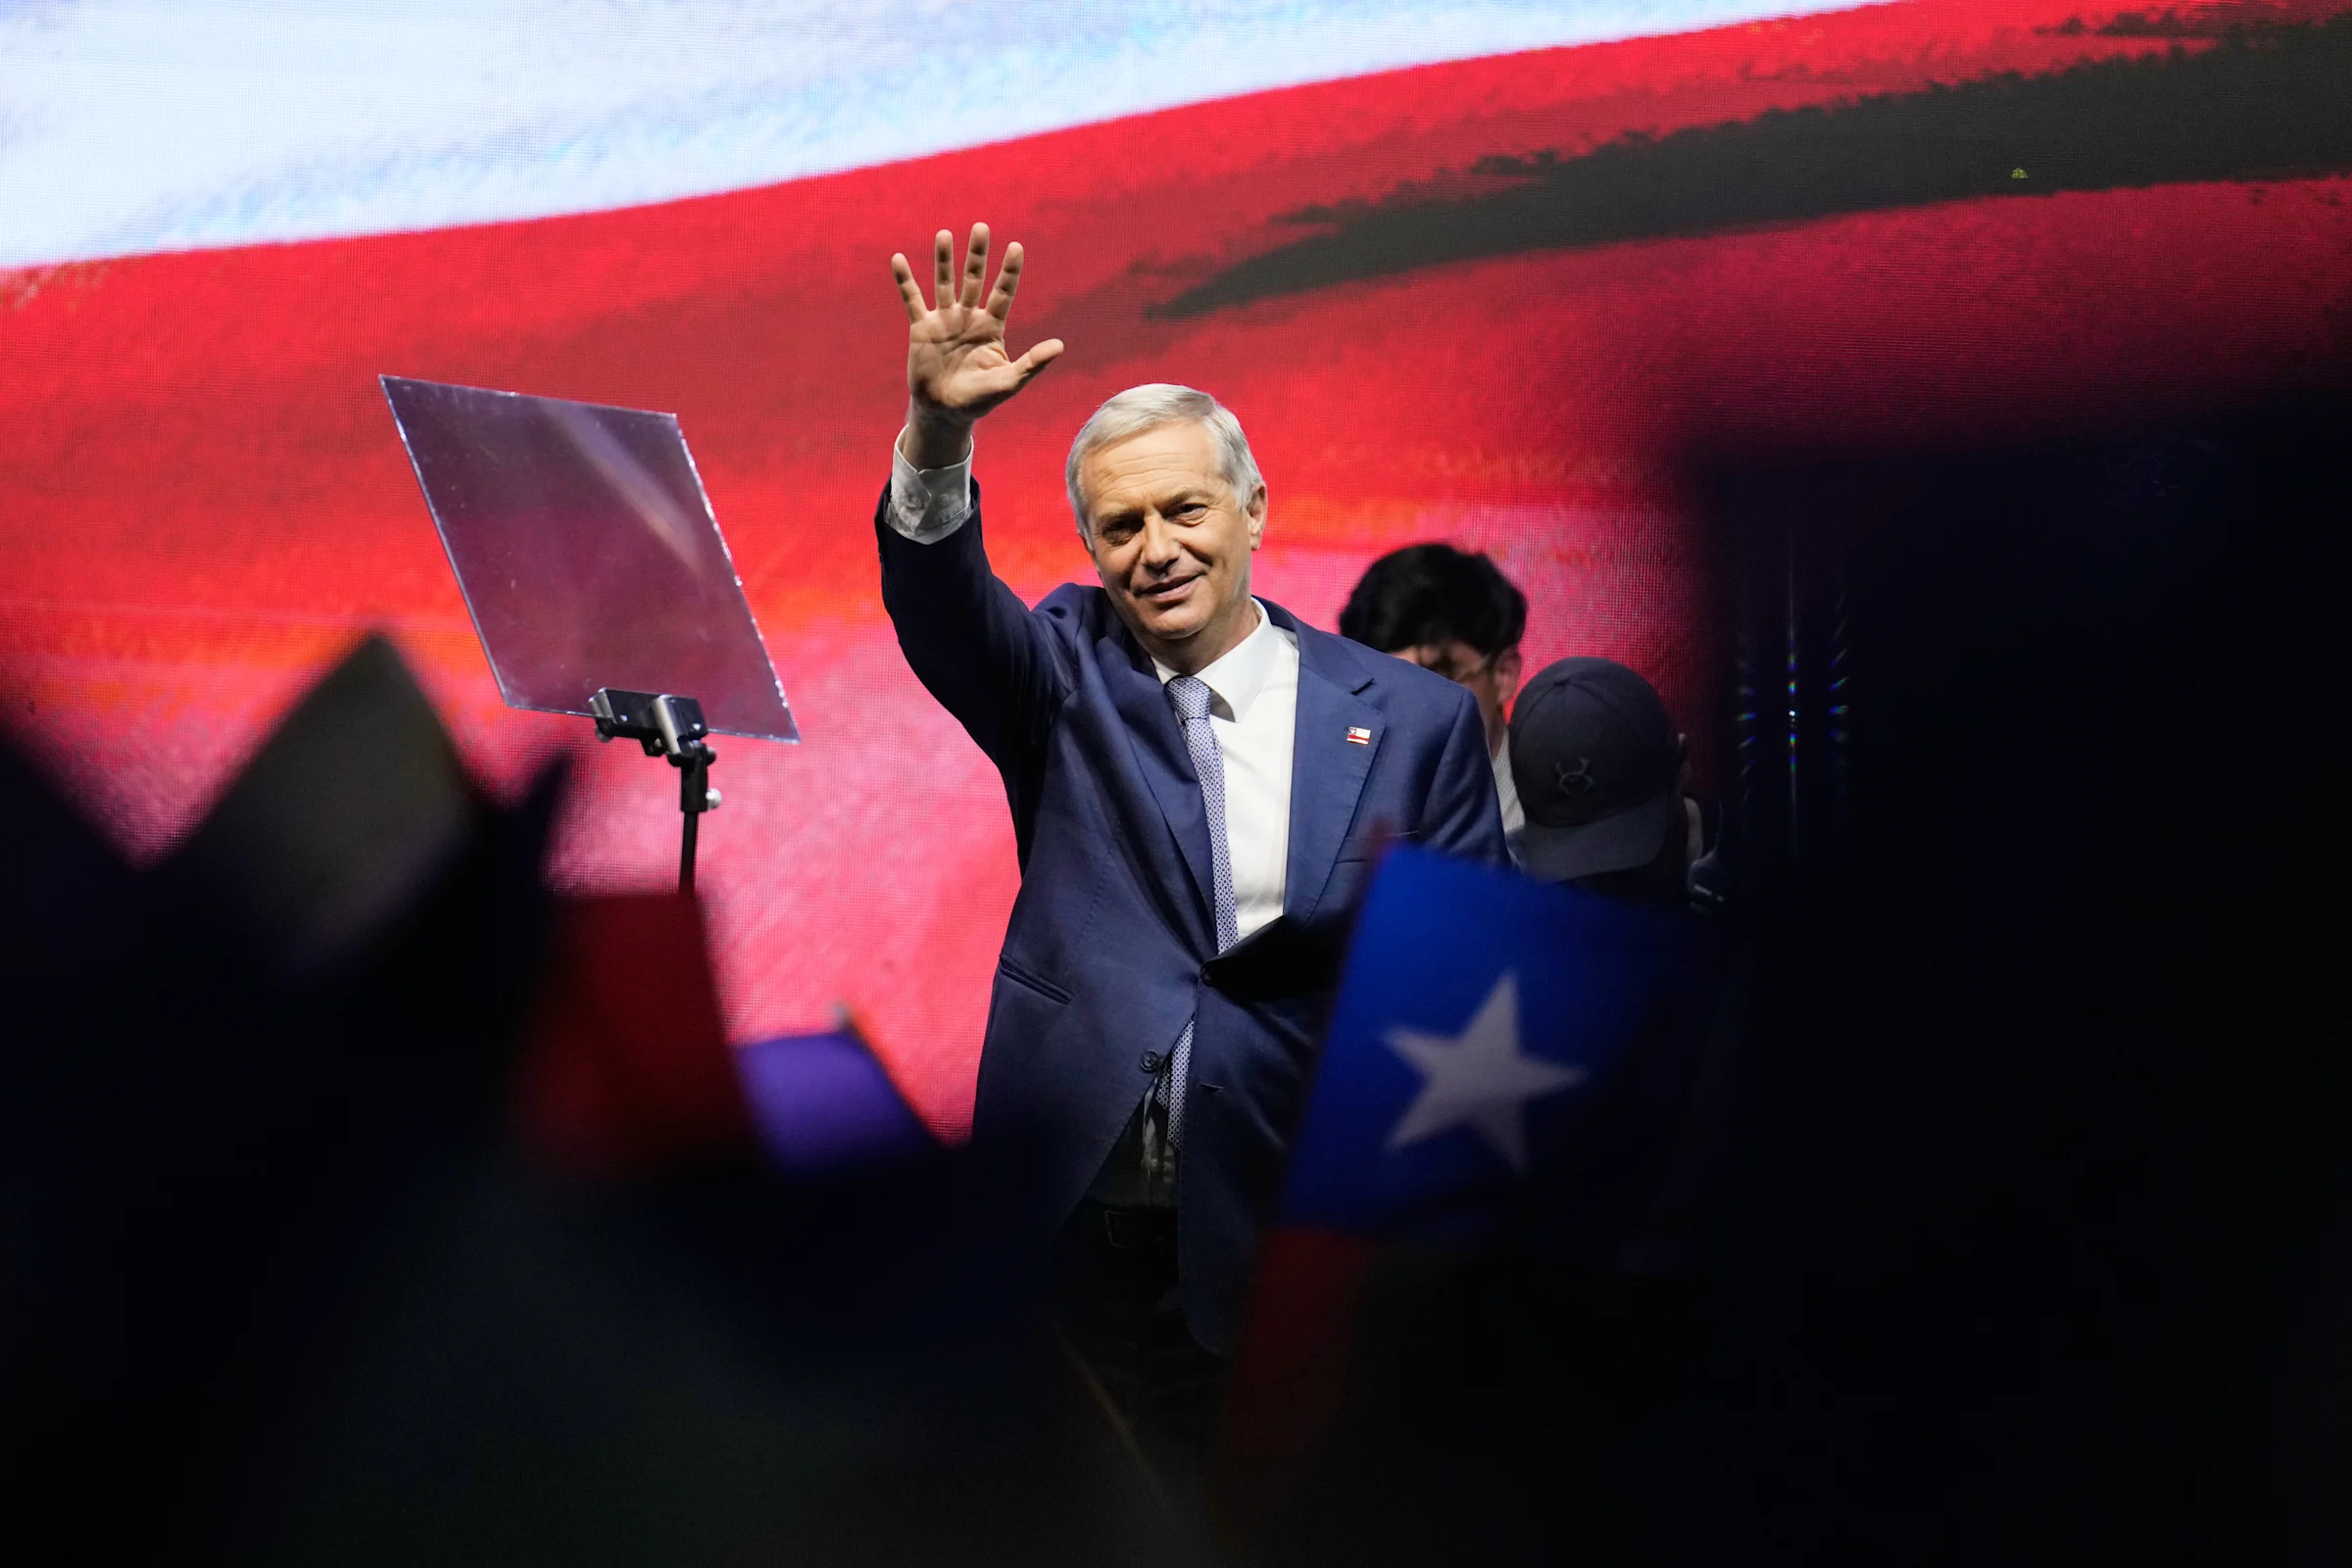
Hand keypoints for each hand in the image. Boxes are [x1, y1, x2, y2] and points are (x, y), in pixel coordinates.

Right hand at [892, 223, 1063, 466]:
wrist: (945, 412)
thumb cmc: (980, 399)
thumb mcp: (1009, 382)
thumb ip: (1032, 363)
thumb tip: (1060, 345)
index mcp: (991, 327)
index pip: (1003, 293)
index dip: (1009, 271)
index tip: (1016, 246)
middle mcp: (968, 317)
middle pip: (974, 279)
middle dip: (977, 255)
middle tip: (981, 227)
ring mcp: (944, 320)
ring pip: (944, 283)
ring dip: (944, 260)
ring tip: (944, 235)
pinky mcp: (921, 328)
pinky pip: (912, 299)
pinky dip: (905, 280)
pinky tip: (898, 259)